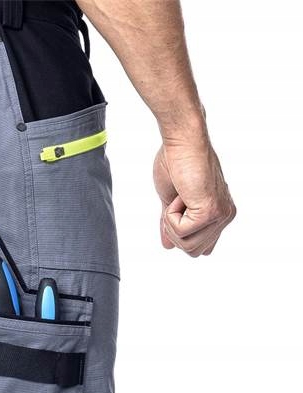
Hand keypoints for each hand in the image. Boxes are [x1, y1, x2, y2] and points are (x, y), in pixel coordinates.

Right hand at [153, 137, 235, 256]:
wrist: (181, 141)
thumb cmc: (175, 161)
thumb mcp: (171, 201)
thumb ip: (171, 225)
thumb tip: (168, 246)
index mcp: (220, 213)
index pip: (204, 247)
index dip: (183, 236)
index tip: (179, 206)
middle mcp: (225, 216)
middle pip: (194, 251)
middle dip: (175, 233)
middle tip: (176, 203)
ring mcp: (220, 215)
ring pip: (188, 246)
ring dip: (172, 223)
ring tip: (179, 197)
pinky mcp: (210, 212)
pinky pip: (181, 232)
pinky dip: (170, 215)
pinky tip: (180, 194)